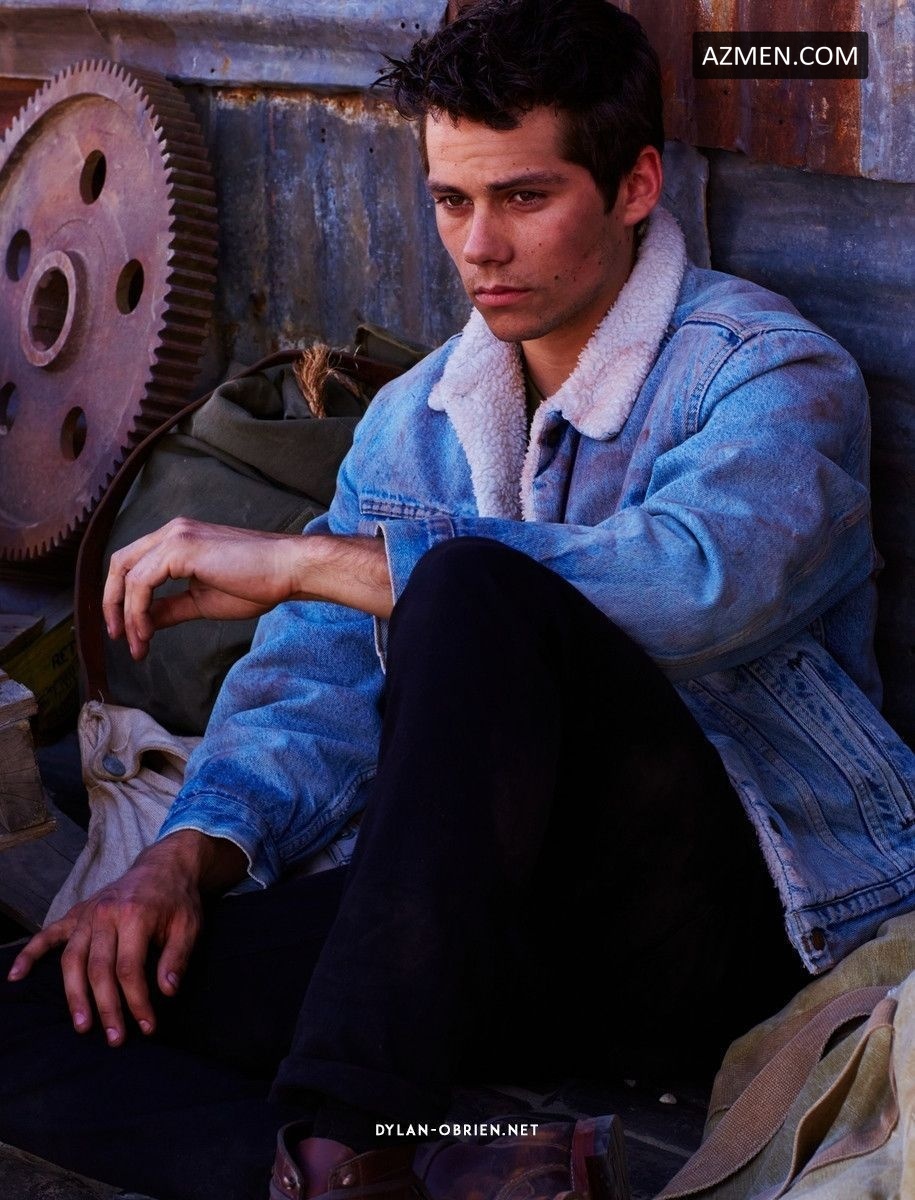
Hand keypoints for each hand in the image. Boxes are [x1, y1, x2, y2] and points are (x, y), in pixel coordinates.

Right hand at [6, 831, 244, 1043]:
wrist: (164, 865)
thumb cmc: (178, 899)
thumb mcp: (189, 925)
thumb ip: (177, 958)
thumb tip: (167, 992)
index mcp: (134, 915)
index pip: (129, 968)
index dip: (137, 1001)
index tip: (147, 1026)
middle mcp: (105, 914)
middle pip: (99, 969)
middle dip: (106, 1007)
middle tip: (115, 1038)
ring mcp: (88, 914)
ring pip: (72, 960)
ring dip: (75, 995)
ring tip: (82, 1025)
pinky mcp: (77, 914)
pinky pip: (48, 934)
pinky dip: (30, 954)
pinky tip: (16, 976)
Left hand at [104, 517, 393, 658]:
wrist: (288, 570)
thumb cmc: (257, 583)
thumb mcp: (202, 600)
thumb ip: (170, 607)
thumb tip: (143, 622)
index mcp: (178, 540)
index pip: (132, 564)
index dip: (121, 599)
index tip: (128, 633)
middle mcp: (171, 531)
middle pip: (119, 564)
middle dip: (112, 604)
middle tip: (118, 638)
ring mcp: (175, 536)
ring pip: (126, 574)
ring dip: (125, 614)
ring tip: (136, 644)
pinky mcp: (181, 547)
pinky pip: (142, 582)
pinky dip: (138, 610)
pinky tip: (147, 633)